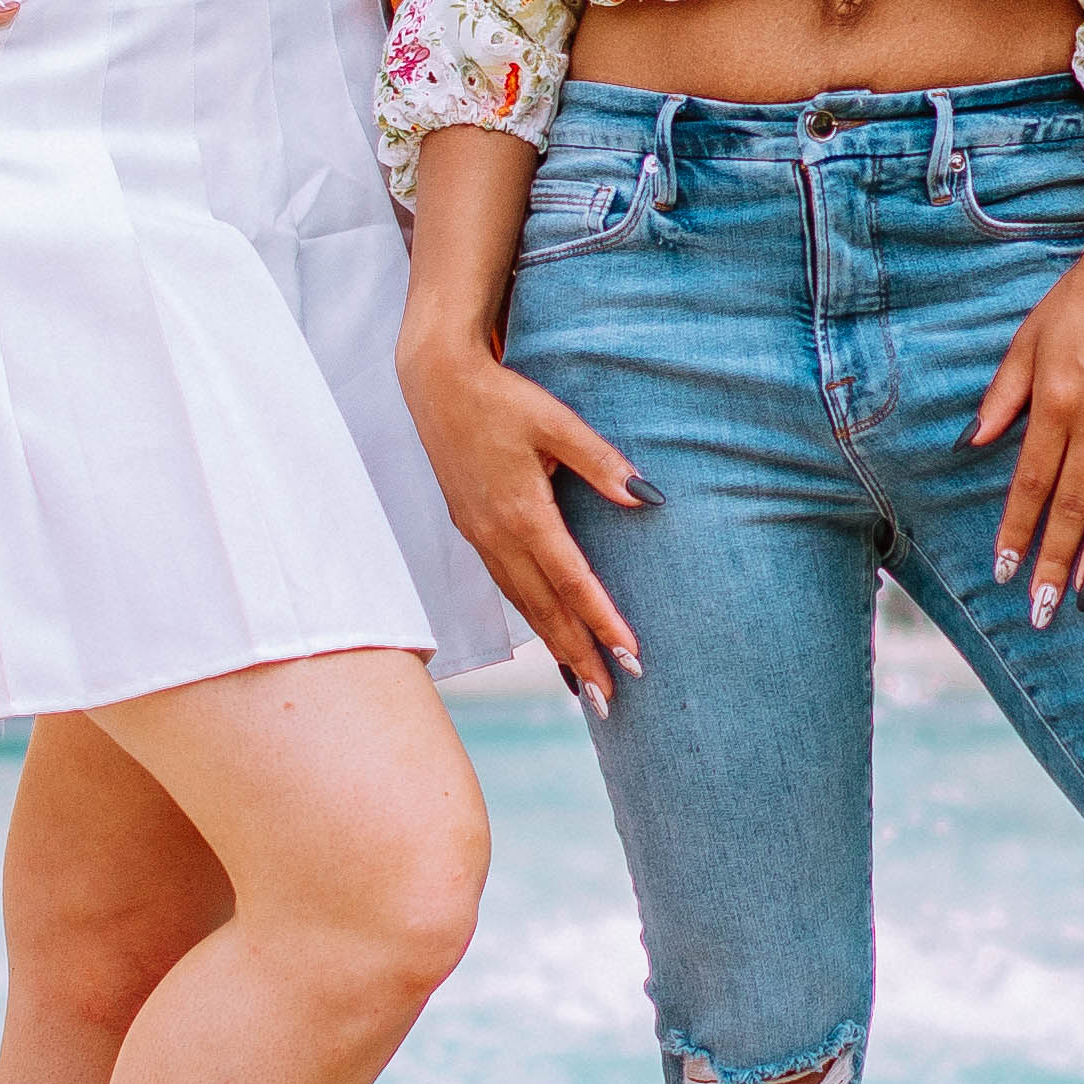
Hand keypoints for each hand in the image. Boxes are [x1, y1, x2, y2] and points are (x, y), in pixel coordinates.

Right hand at [398, 324, 650, 714]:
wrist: (436, 383)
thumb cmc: (502, 397)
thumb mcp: (557, 421)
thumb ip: (602, 462)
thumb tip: (647, 498)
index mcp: (522, 512)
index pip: (572, 581)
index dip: (603, 622)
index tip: (632, 657)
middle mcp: (497, 535)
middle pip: (545, 610)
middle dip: (579, 656)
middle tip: (612, 701)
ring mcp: (480, 537)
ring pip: (523, 605)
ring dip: (554, 647)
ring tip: (583, 685)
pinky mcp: (472, 530)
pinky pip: (506, 588)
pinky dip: (531, 619)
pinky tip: (547, 633)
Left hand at [971, 218, 1083, 627]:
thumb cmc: (1075, 303)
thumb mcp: (1024, 342)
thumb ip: (1000, 397)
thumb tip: (970, 444)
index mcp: (1053, 401)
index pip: (1030, 483)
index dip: (1016, 531)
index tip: (1005, 573)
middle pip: (1070, 504)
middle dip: (1053, 561)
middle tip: (1042, 610)